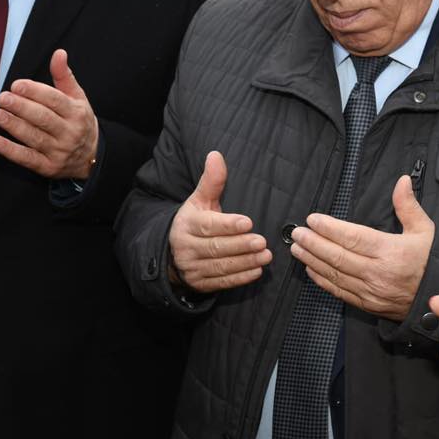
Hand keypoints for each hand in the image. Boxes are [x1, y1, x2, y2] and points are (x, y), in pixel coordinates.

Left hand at [0, 49, 99, 179]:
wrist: (92, 157)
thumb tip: (59, 53)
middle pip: (43, 118)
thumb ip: (64, 76)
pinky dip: (12, 151)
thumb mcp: (78, 98)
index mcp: (76, 112)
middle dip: (21, 107)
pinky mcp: (48, 167)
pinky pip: (28, 159)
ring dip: (14, 126)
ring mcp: (59, 151)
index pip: (54, 100)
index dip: (35, 92)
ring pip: (34, 137)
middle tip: (3, 98)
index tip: (17, 85)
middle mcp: (69, 132)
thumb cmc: (80, 122)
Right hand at [166, 151, 270, 291]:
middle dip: (241, 245)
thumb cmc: (195, 220)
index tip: (248, 222)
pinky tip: (257, 270)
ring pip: (220, 266)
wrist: (172, 252)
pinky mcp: (200, 283)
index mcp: (187, 224)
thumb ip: (211, 181)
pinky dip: (240, 278)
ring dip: (245, 262)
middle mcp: (187, 247)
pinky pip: (221, 282)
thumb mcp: (199, 200)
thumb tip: (216, 155)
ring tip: (266, 255)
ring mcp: (192, 267)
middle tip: (262, 242)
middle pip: (216, 247)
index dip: (228, 225)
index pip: (208, 225)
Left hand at [290, 175, 434, 321]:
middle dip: (313, 243)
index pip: (353, 238)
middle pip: (338, 256)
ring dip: (312, 261)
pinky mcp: (368, 305)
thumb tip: (401, 180)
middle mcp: (378, 273)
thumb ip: (408, 206)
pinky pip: (339, 292)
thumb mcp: (425, 230)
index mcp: (391, 252)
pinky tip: (310, 269)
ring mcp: (371, 292)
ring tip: (296, 248)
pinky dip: (322, 280)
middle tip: (296, 233)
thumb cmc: (432, 261)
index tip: (313, 219)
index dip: (330, 228)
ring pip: (334, 275)